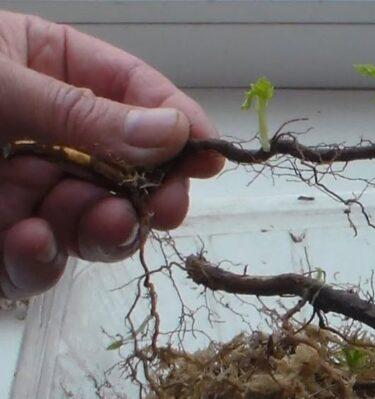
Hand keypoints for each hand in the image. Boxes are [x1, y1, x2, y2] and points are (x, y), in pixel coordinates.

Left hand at [0, 11, 223, 298]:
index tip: (210, 156)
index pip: (137, 94)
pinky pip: (40, 260)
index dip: (178, 123)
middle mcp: (50, 131)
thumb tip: (174, 131)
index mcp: (52, 70)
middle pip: (129, 167)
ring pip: (95, 219)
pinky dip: (41, 261)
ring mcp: (25, 188)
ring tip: (98, 224)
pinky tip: (28, 246)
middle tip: (166, 207)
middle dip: (150, 190)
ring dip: (104, 228)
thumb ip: (85, 112)